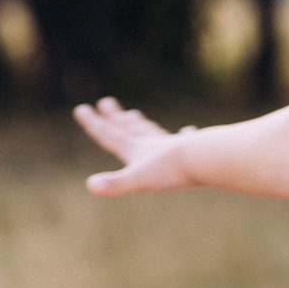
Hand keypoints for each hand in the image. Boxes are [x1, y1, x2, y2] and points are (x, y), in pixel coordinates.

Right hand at [73, 97, 196, 196]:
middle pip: (130, 129)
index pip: (111, 136)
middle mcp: (153, 145)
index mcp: (137, 151)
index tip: (81, 108)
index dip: (94, 124)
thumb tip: (91, 185)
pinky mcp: (193, 150)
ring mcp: (173, 146)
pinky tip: (189, 131)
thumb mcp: (140, 179)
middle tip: (106, 102)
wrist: (207, 158)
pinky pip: (186, 140)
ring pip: (153, 132)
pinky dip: (185, 135)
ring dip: (142, 125)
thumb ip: (115, 184)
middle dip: (115, 118)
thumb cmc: (173, 170)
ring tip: (135, 116)